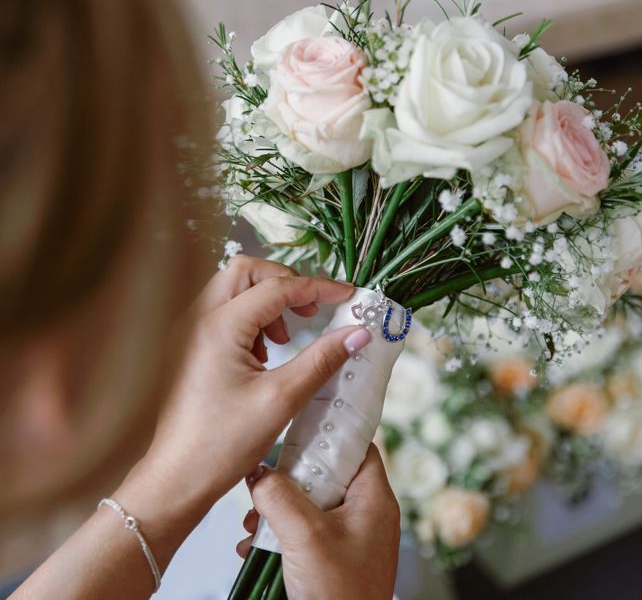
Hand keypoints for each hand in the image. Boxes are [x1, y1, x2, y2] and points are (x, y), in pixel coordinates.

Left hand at [116, 256, 371, 521]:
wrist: (175, 479)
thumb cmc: (222, 443)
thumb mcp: (282, 399)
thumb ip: (323, 359)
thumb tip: (359, 333)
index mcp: (220, 326)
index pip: (278, 286)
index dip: (319, 287)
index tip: (348, 296)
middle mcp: (199, 318)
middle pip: (247, 271)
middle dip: (285, 283)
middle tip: (309, 313)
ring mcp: (189, 331)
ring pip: (234, 289)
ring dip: (266, 301)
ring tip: (285, 339)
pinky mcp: (188, 347)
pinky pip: (223, 312)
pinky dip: (250, 319)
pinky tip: (264, 355)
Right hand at [241, 445, 399, 599]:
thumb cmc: (340, 596)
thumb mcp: (305, 537)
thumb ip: (280, 497)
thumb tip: (259, 473)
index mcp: (374, 500)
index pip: (358, 448)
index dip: (330, 436)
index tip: (300, 431)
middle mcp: (366, 515)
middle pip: (327, 477)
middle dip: (291, 481)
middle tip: (266, 484)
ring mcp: (351, 539)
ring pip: (311, 506)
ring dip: (279, 511)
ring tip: (254, 523)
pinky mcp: (334, 560)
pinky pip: (305, 534)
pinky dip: (281, 536)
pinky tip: (254, 547)